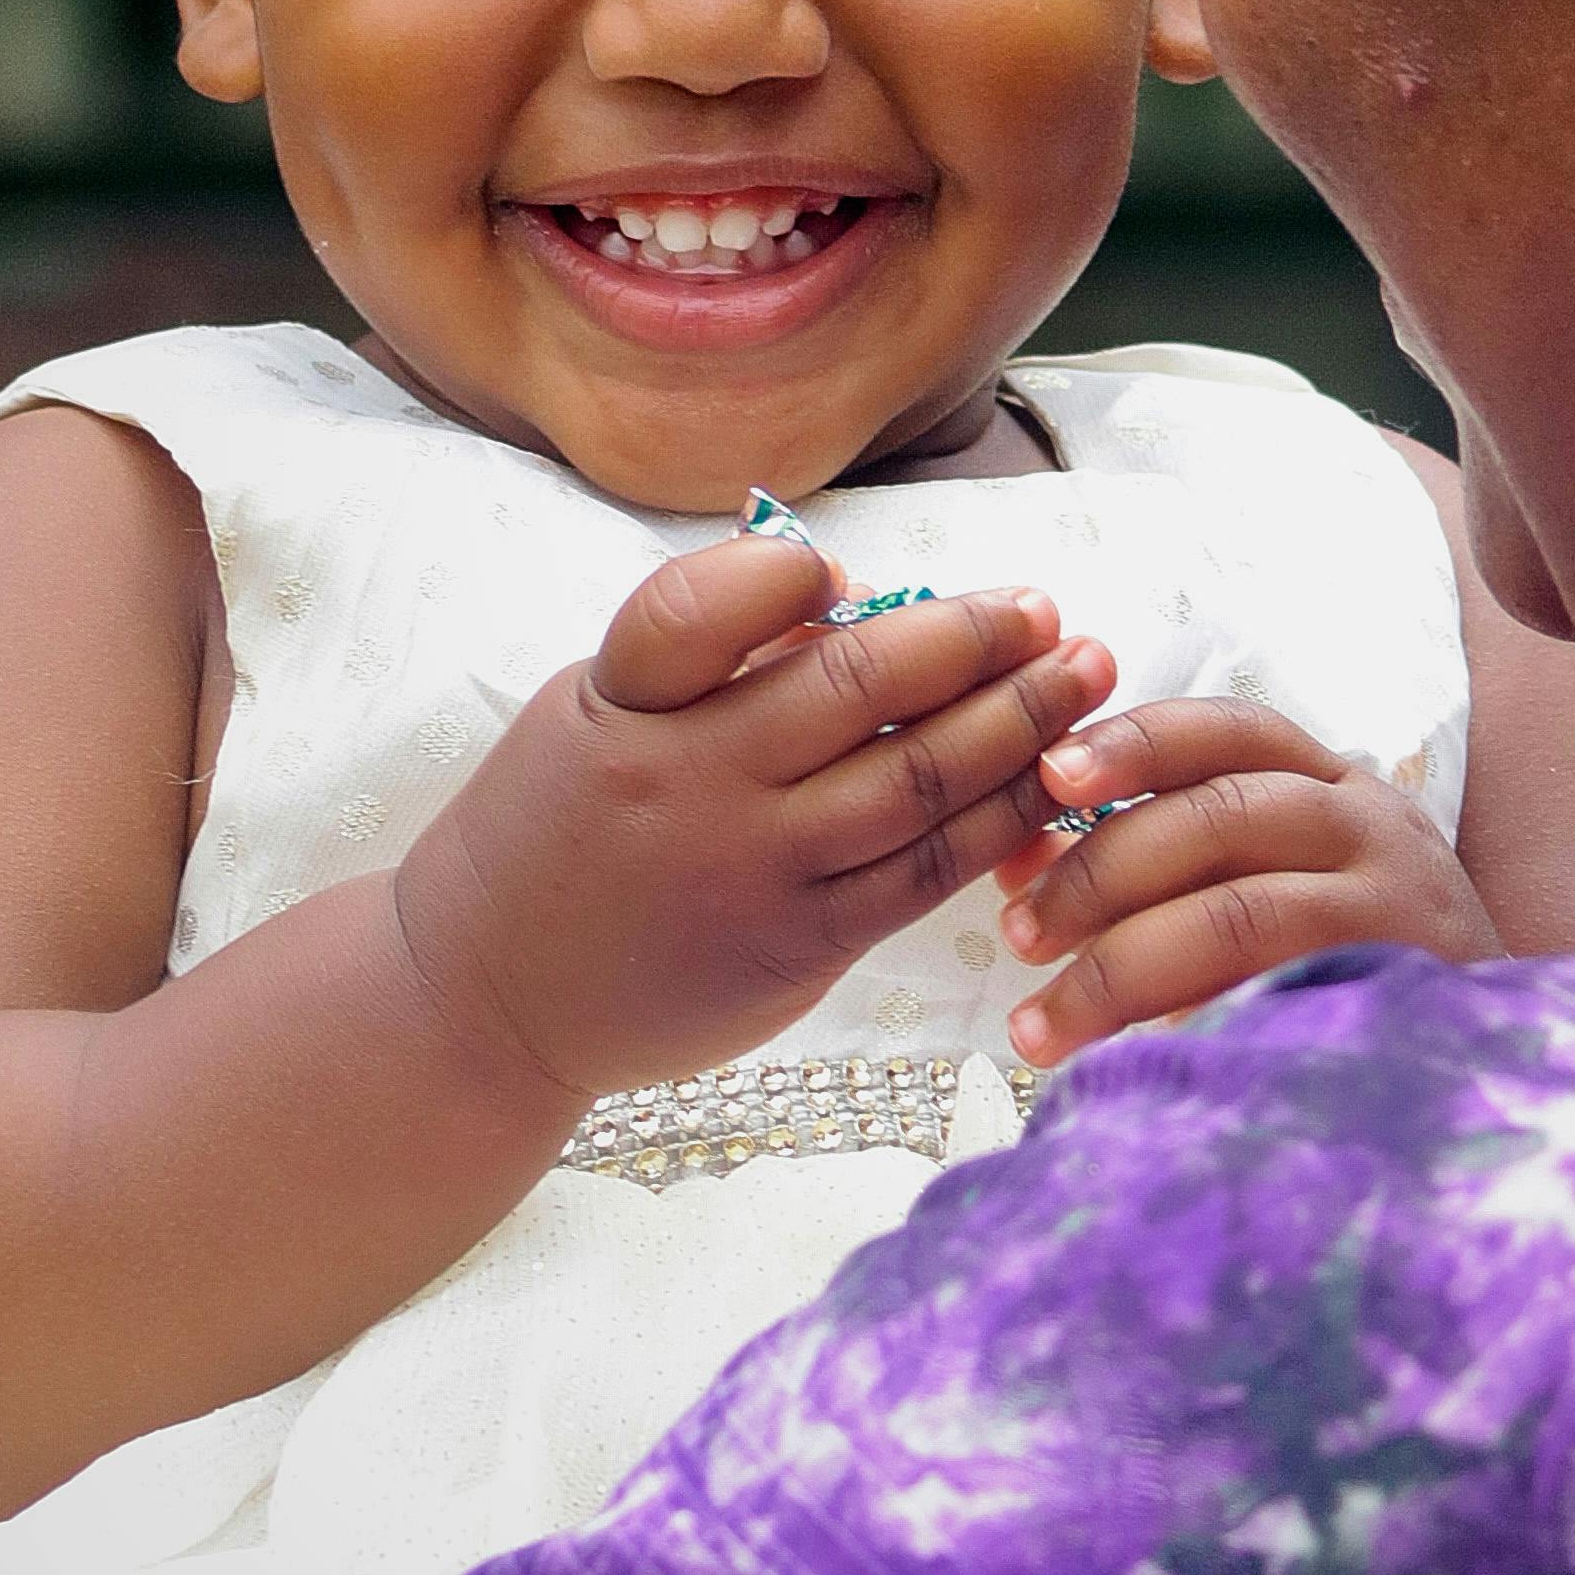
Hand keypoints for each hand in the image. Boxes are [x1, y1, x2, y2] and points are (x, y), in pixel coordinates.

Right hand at [396, 530, 1116, 1111]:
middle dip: (973, 638)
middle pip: (855, 687)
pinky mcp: (797, 945)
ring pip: (913, 779)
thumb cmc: (555, 833)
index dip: (789, 578)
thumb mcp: (588, 714)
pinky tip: (1051, 784)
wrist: (488, 996)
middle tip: (1046, 609)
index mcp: (620, 703)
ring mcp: (749, 867)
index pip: (700, 608)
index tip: (858, 578)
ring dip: (1018, 720)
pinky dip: (998, 822)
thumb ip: (699, 658)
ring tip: (1086, 673)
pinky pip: (921, 872)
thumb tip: (849, 598)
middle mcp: (685, 780)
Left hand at [998, 698, 1499, 1062]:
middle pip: (1222, 814)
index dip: (1135, 742)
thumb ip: (1165, 861)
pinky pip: (1283, 1002)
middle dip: (1101, 871)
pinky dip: (1200, 1027)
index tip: (1050, 773)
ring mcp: (1401, 912)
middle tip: (1019, 932)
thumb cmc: (1352, 967)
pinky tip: (1140, 1064)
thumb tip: (1020, 858)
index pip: (1227, 732)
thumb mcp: (1268, 884)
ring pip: (1243, 912)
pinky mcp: (1410, 997)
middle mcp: (1374, 827)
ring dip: (1123, 966)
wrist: (1500, 1062)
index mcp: (1330, 786)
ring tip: (1041, 1026)